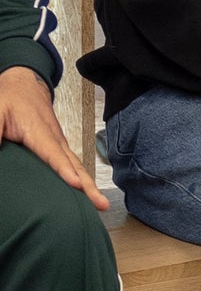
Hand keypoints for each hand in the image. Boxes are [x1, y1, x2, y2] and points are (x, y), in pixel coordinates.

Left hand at [0, 65, 107, 210]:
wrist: (25, 85)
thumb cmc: (10, 98)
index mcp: (38, 130)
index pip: (53, 153)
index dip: (64, 169)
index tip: (75, 184)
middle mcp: (55, 138)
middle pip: (74, 164)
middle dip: (88, 185)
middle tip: (101, 204)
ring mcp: (60, 143)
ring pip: (77, 166)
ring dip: (90, 186)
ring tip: (100, 205)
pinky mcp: (59, 148)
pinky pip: (74, 165)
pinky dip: (83, 180)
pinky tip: (87, 193)